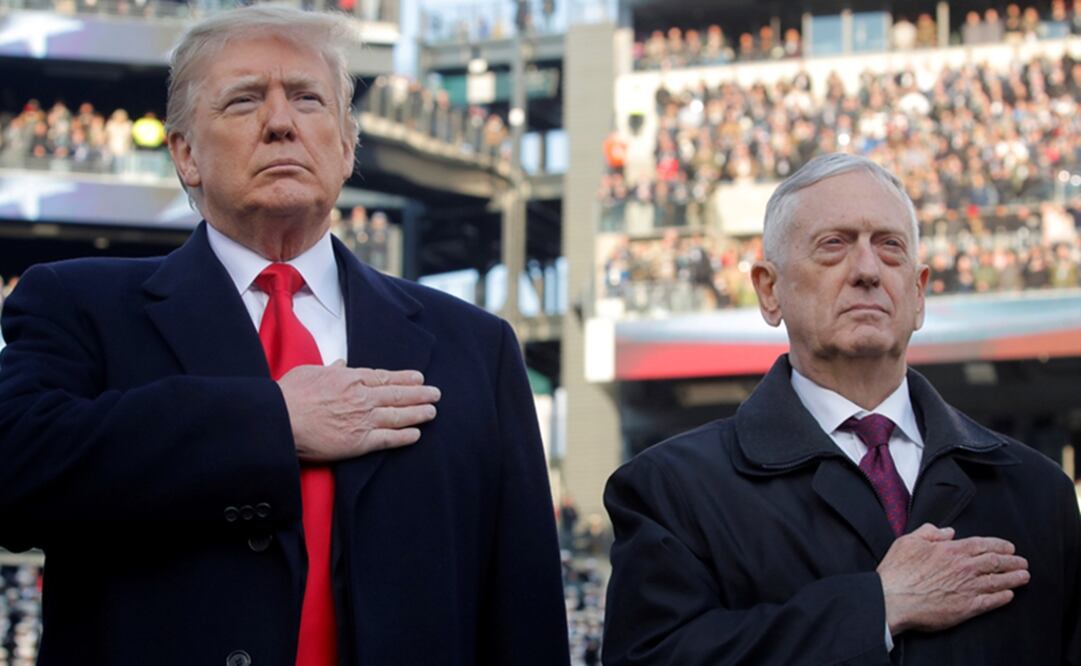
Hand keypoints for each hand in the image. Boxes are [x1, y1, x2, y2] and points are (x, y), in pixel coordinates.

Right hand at [277, 360, 440, 461]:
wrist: (280, 420)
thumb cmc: (289, 396)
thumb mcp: (309, 372)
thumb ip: (328, 369)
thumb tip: (338, 364)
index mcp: (350, 378)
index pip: (385, 377)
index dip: (404, 378)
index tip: (418, 378)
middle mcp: (362, 397)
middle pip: (398, 394)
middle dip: (420, 394)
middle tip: (436, 393)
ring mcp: (363, 419)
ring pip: (399, 415)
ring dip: (418, 413)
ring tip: (433, 411)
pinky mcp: (359, 442)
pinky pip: (388, 439)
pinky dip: (405, 436)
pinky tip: (417, 434)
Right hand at [878, 523, 1029, 634]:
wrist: (892, 599)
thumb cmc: (897, 572)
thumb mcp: (908, 541)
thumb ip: (929, 532)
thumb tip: (947, 531)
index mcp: (951, 550)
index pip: (983, 545)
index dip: (999, 545)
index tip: (1009, 547)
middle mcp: (963, 568)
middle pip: (996, 562)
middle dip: (1012, 561)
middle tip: (1022, 562)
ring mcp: (967, 588)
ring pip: (998, 581)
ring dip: (1014, 578)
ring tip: (1024, 576)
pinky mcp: (966, 608)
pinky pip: (991, 601)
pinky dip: (1002, 598)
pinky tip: (1009, 595)